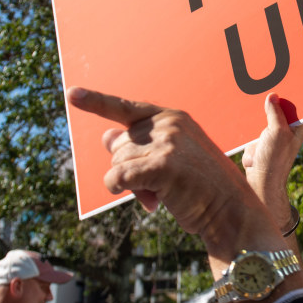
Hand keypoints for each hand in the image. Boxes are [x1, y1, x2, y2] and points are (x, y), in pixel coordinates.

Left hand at [68, 88, 274, 253]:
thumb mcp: (171, 158)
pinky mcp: (161, 165)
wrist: (230, 209)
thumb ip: (141, 145)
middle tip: (157, 185)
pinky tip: (149, 201)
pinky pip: (118, 178)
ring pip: (116, 163)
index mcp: (173, 117)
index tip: (72, 94)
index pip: (126, 108)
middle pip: (118, 144)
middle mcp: (168, 124)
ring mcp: (166, 142)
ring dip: (131, 185)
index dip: (96, 101)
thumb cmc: (200, 186)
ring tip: (161, 193)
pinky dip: (122, 191)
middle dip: (129, 168)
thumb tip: (106, 136)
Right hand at [243, 93, 302, 223]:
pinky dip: (250, 147)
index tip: (272, 93)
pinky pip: (252, 139)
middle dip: (264, 123)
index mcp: (298, 128)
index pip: (291, 107)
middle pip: (273, 115)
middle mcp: (288, 134)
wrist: (261, 184)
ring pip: (259, 126)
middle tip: (264, 130)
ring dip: (254, 138)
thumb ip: (275, 112)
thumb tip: (273, 96)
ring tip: (260, 151)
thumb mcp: (276, 131)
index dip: (281, 101)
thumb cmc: (273, 160)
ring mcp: (274, 141)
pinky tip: (255, 158)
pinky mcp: (263, 148)